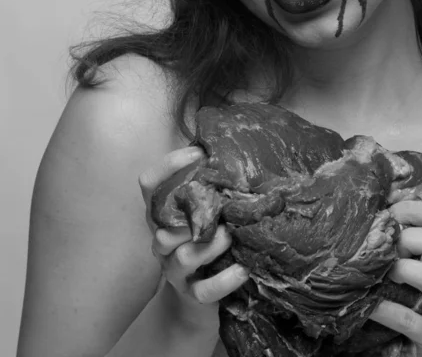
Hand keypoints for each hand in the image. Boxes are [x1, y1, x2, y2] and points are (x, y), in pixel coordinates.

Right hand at [138, 147, 248, 327]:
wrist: (194, 300)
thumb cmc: (202, 242)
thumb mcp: (200, 213)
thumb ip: (206, 187)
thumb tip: (228, 149)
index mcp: (164, 216)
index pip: (149, 185)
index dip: (168, 166)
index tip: (199, 153)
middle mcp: (164, 242)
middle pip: (163, 228)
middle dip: (190, 217)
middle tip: (219, 206)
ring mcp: (176, 271)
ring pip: (184, 257)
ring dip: (210, 246)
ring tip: (230, 235)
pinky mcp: (192, 295)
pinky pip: (204, 291)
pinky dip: (224, 280)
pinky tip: (242, 269)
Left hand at [370, 201, 421, 355]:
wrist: (408, 336)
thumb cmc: (408, 285)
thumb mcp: (410, 253)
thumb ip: (403, 228)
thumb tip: (382, 200)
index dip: (412, 210)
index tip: (388, 216)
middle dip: (412, 240)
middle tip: (389, 249)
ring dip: (408, 271)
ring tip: (387, 273)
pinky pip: (412, 320)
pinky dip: (387, 309)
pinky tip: (372, 304)